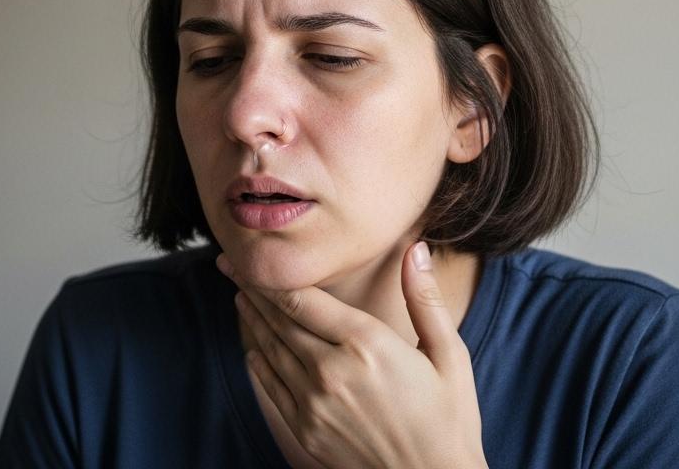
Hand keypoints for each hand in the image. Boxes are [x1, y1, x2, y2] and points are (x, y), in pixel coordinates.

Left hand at [218, 242, 487, 468]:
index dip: (270, 275)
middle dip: (252, 289)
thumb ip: (424, 299)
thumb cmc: (449, 419)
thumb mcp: (449, 354)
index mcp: (368, 344)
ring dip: (251, 320)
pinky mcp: (306, 430)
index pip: (302, 300)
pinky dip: (257, 360)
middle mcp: (332, 371)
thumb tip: (415, 249)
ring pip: (270, 350)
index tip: (250, 256)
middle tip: (229, 265)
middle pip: (279, 320)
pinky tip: (253, 346)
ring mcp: (314, 404)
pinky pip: (271, 386)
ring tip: (239, 296)